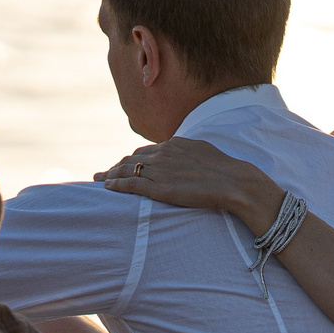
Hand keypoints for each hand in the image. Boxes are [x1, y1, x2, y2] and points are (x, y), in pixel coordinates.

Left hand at [98, 138, 282, 230]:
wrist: (233, 182)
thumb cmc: (224, 170)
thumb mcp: (203, 152)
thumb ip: (189, 152)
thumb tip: (185, 152)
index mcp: (174, 144)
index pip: (145, 151)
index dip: (131, 159)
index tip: (123, 166)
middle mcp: (163, 154)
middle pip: (131, 159)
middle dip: (116, 166)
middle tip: (104, 173)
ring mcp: (160, 170)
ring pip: (127, 170)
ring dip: (111, 175)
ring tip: (100, 180)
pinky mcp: (159, 188)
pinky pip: (130, 185)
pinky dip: (116, 185)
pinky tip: (107, 187)